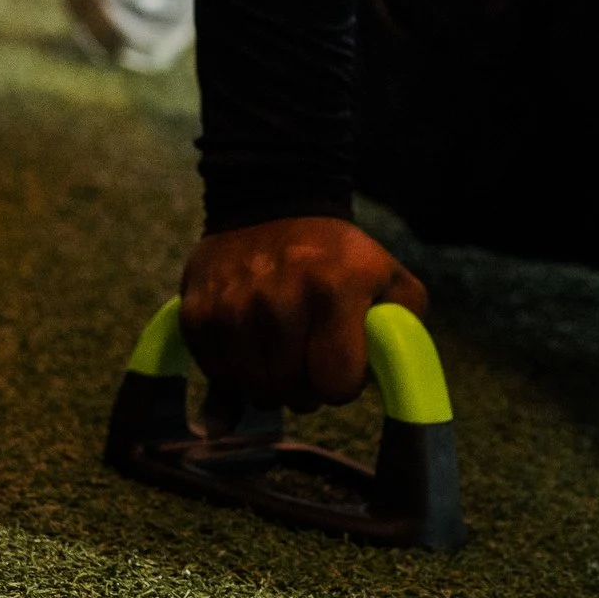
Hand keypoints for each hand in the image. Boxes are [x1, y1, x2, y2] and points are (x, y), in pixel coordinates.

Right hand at [178, 217, 429, 413]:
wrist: (272, 204)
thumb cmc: (337, 256)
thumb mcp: (388, 280)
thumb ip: (402, 334)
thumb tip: (384, 386)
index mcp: (335, 289)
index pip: (337, 384)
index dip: (344, 384)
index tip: (344, 363)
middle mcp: (279, 298)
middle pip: (294, 394)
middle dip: (308, 387)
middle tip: (312, 355)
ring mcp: (233, 307)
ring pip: (255, 391)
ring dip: (272, 382)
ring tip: (284, 348)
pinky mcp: (197, 314)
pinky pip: (218, 376)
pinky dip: (237, 371)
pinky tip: (253, 342)